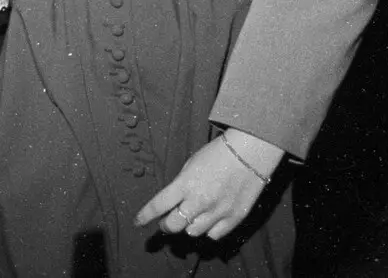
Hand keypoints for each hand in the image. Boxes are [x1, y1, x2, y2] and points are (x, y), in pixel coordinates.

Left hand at [135, 129, 283, 241]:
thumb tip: (173, 202)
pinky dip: (208, 230)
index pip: (158, 205)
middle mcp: (199, 200)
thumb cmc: (218, 154)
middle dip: (166, 225)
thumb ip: (180, 185)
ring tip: (190, 217)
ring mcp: (217, 211)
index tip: (138, 221)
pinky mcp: (233, 218)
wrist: (249, 152)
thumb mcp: (191, 164)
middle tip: (166, 222)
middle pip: (173, 225)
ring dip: (187, 226)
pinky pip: (214, 234)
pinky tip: (208, 221)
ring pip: (192, 232)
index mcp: (185, 183)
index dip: (145, 216)